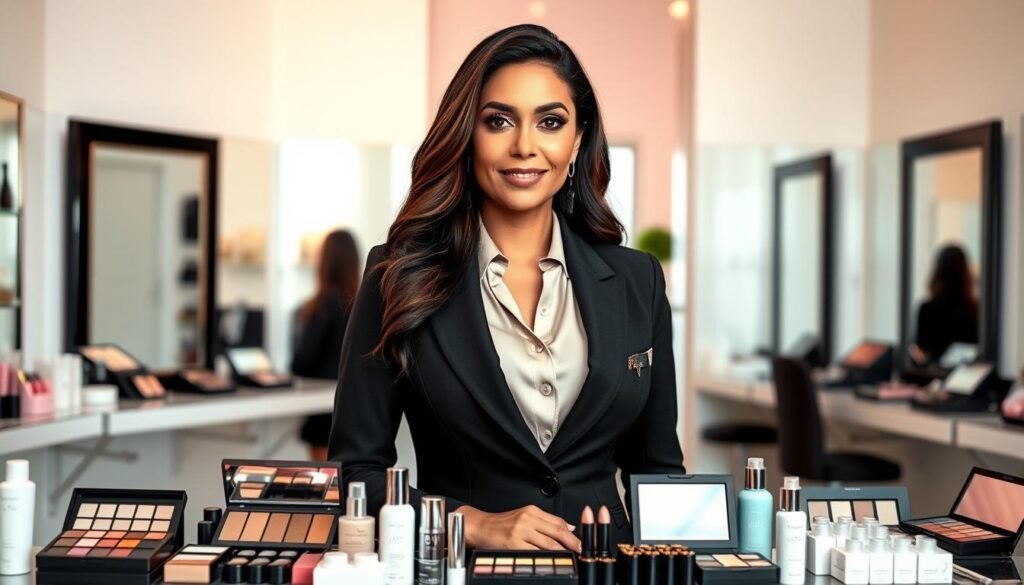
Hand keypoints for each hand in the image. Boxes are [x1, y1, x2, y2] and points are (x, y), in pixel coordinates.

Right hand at [455, 504, 580, 551]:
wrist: (480, 526)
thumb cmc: (502, 524)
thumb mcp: (524, 516)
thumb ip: (546, 522)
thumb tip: (569, 527)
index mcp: (532, 510)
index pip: (559, 522)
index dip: (573, 534)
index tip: (582, 543)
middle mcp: (527, 518)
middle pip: (557, 532)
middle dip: (572, 544)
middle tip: (582, 553)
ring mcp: (520, 531)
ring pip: (548, 544)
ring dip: (562, 554)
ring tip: (570, 560)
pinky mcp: (513, 544)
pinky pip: (534, 554)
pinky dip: (545, 559)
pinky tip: (551, 563)